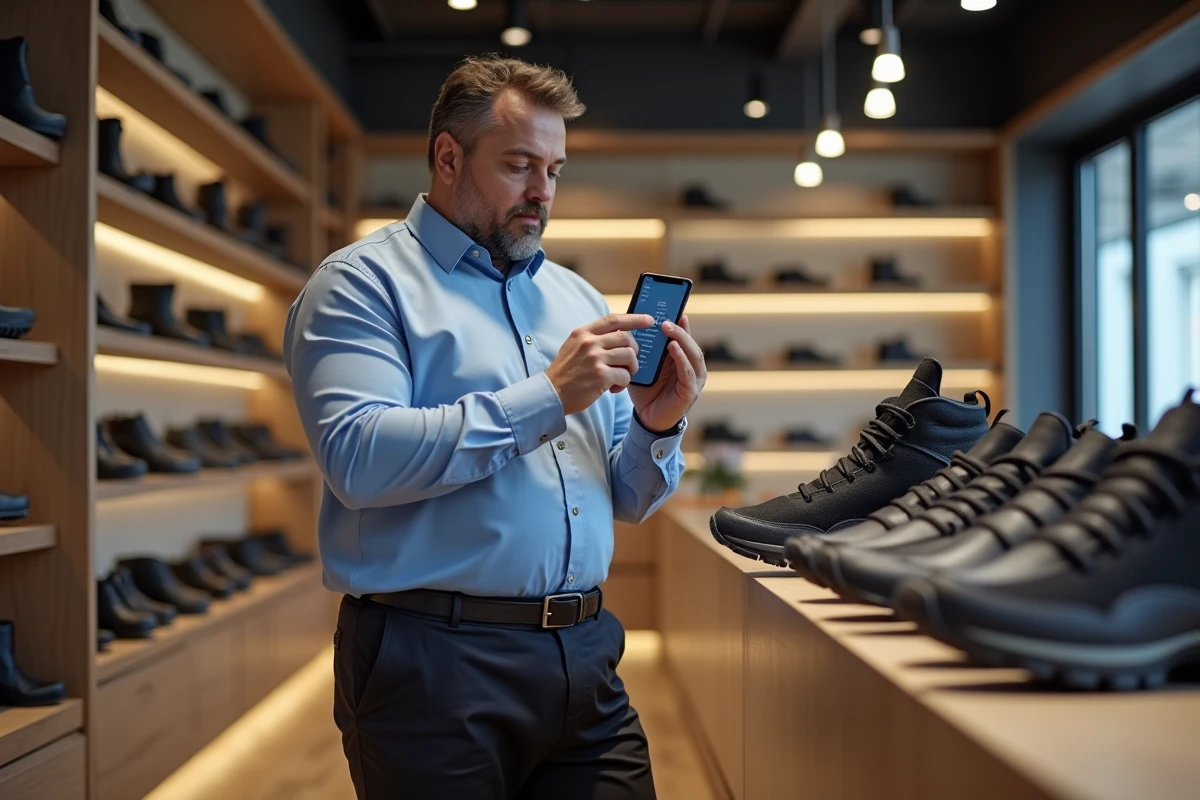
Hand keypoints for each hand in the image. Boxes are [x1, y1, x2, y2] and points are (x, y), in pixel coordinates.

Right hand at [546, 313, 655, 415]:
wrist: (551, 394)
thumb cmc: (565, 373)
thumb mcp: (573, 347)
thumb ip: (592, 339)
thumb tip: (619, 334)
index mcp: (583, 333)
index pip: (614, 320)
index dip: (634, 318)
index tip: (649, 320)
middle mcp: (589, 342)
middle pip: (626, 339)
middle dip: (634, 352)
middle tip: (629, 363)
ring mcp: (595, 358)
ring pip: (629, 357)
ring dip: (630, 369)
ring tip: (620, 378)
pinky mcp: (600, 376)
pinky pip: (625, 375)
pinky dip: (623, 384)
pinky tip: (613, 389)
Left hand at [628, 315, 705, 431]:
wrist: (646, 418)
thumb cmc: (646, 390)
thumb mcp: (645, 365)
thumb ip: (646, 348)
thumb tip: (637, 326)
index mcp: (681, 359)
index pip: (684, 337)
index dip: (681, 322)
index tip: (675, 307)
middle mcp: (691, 367)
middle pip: (690, 343)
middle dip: (679, 329)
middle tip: (665, 319)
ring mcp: (693, 379)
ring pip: (693, 355)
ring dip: (682, 340)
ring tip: (668, 329)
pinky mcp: (690, 392)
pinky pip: (688, 372)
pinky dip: (682, 359)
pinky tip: (673, 348)